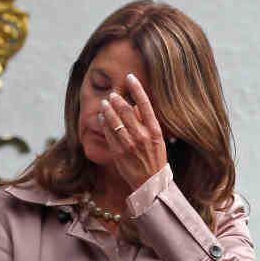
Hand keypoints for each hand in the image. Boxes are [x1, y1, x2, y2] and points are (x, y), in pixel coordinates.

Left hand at [98, 72, 167, 191]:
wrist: (150, 183)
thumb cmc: (155, 160)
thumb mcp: (158, 141)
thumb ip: (147, 123)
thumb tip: (136, 106)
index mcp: (155, 131)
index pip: (145, 104)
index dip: (137, 89)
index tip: (130, 77)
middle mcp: (142, 136)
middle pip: (126, 110)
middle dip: (117, 99)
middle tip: (112, 94)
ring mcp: (130, 144)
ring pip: (115, 120)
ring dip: (108, 109)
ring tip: (104, 102)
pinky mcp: (118, 152)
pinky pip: (108, 133)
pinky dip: (104, 123)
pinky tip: (102, 117)